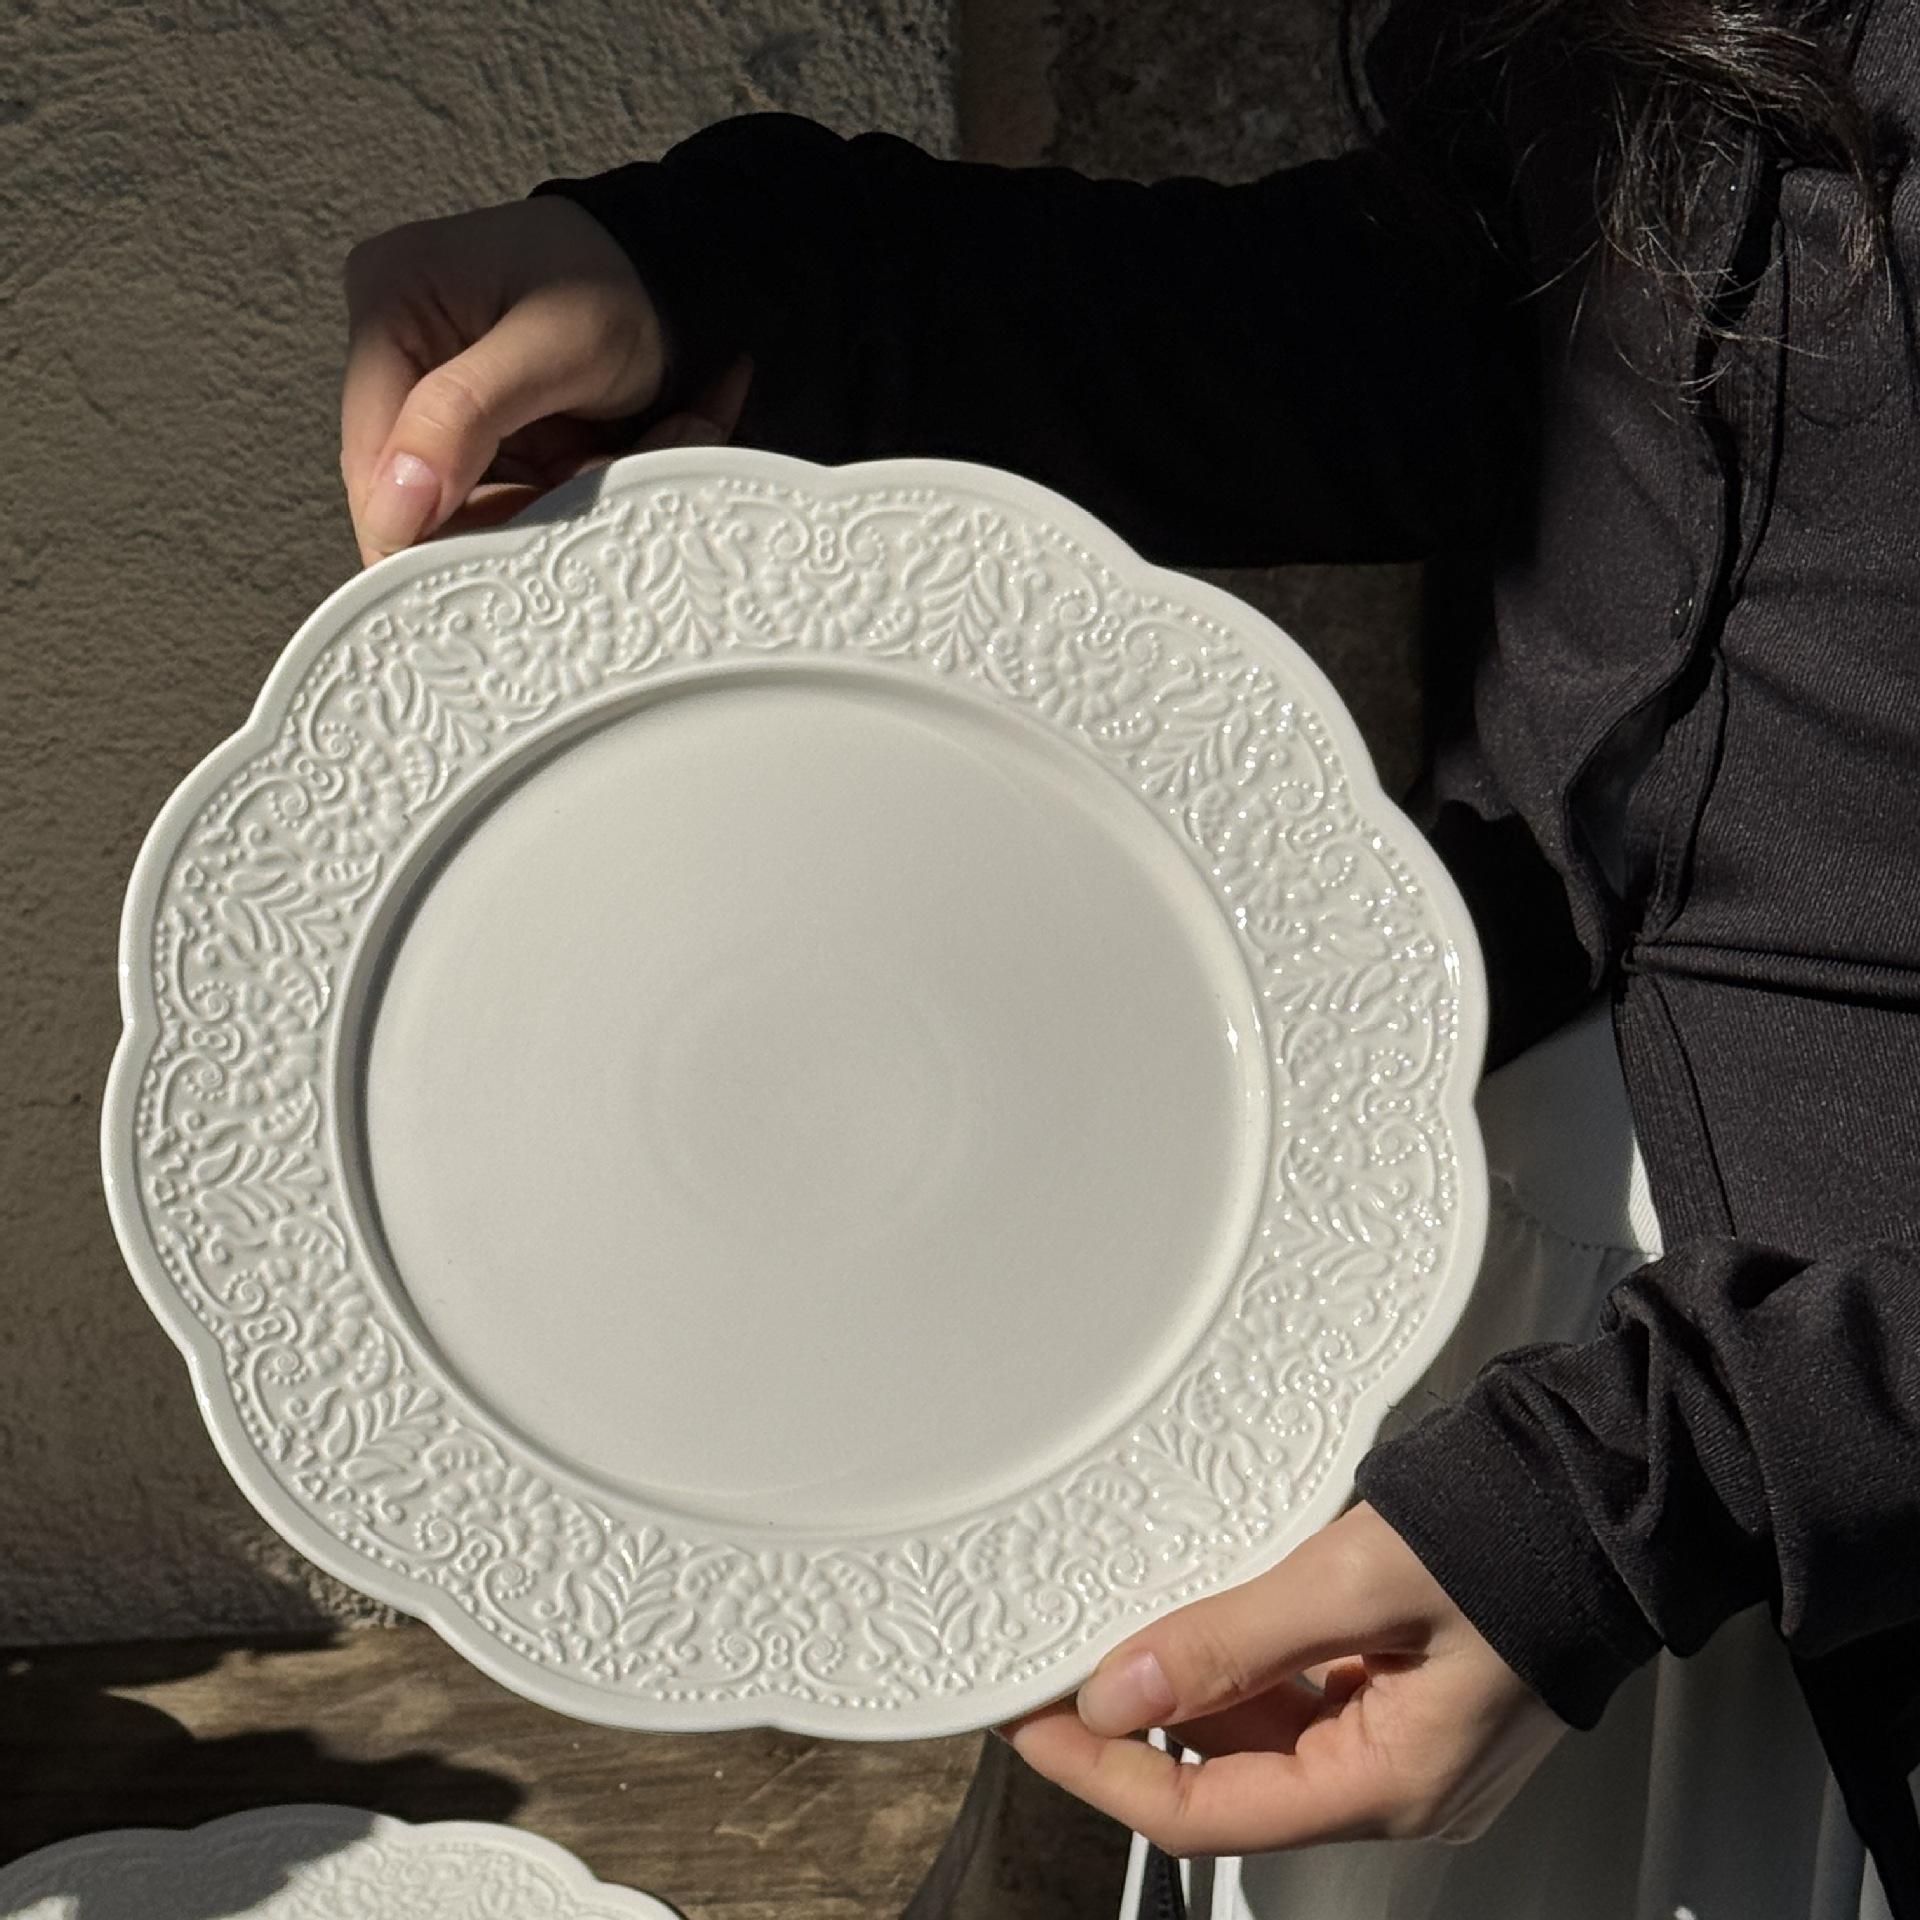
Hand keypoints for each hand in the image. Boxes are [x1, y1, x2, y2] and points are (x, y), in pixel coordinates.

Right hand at [339, 196, 751, 565]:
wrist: (676, 275)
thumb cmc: (620, 284)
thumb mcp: (551, 345)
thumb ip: (462, 416)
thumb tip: (391, 501)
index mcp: (387, 304)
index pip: (370, 457)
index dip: (415, 533)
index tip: (483, 568)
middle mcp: (398, 351)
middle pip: (414, 493)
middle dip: (495, 517)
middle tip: (571, 490)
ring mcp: (436, 396)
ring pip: (463, 507)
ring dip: (531, 513)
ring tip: (594, 464)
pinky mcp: (478, 429)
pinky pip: (500, 497)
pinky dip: (548, 500)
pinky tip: (592, 464)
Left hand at [1003, 1501, 1565, 1857]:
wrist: (1613, 1488)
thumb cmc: (1515, 1533)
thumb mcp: (1351, 1582)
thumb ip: (1229, 1643)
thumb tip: (1115, 1693)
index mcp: (1393, 1783)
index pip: (1209, 1814)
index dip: (1106, 1777)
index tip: (1033, 1725)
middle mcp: (1401, 1780)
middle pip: (1232, 1782)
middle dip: (1135, 1735)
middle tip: (1053, 1678)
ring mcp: (1410, 1738)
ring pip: (1264, 1738)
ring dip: (1187, 1697)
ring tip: (1112, 1644)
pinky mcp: (1413, 1691)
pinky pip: (1303, 1700)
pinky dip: (1242, 1670)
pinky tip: (1201, 1628)